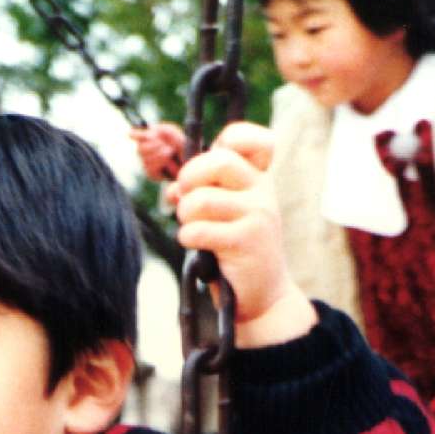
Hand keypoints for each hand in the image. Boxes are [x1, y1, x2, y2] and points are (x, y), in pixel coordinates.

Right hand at [130, 122, 186, 181]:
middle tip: (166, 145)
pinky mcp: (151, 173)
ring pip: (146, 158)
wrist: (190, 161)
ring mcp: (147, 163)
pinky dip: (161, 162)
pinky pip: (151, 167)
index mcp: (149, 138)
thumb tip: (150, 132)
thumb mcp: (175, 133)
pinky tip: (168, 162)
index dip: (135, 135)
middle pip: (140, 148)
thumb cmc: (181, 145)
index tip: (138, 135)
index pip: (135, 135)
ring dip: (160, 154)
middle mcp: (145, 151)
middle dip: (154, 146)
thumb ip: (163, 129)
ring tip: (170, 153)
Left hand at [168, 122, 315, 345]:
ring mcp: (257, 214)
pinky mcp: (246, 241)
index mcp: (257, 177)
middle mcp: (262, 190)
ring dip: (185, 216)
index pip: (249, 138)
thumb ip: (200, 192)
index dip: (225, 141)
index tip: (211, 165)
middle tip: (186, 198)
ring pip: (200, 200)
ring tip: (193, 229)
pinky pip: (198, 230)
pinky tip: (197, 246)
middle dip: (189, 179)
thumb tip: (172, 190)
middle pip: (218, 160)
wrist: (262, 295)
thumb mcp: (223, 213)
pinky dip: (188, 238)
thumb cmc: (236, 249)